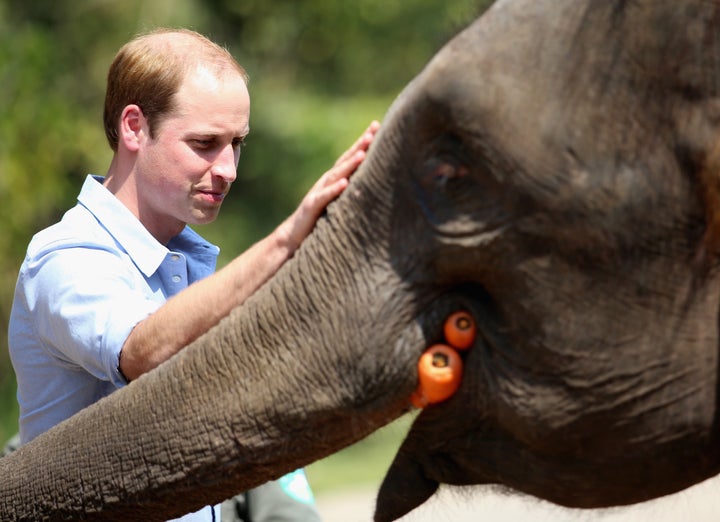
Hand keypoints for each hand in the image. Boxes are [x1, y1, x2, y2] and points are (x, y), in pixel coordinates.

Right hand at [278, 120, 380, 252]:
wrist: (294, 235)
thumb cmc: (319, 219)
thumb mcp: (339, 202)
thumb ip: (352, 191)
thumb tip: (375, 183)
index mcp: (333, 179)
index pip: (350, 156)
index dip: (363, 142)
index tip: (376, 126)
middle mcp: (326, 181)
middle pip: (344, 160)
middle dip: (359, 146)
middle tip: (372, 132)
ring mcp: (318, 192)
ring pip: (335, 176)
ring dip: (349, 165)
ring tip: (362, 154)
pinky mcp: (312, 207)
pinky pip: (324, 197)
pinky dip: (334, 189)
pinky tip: (345, 183)